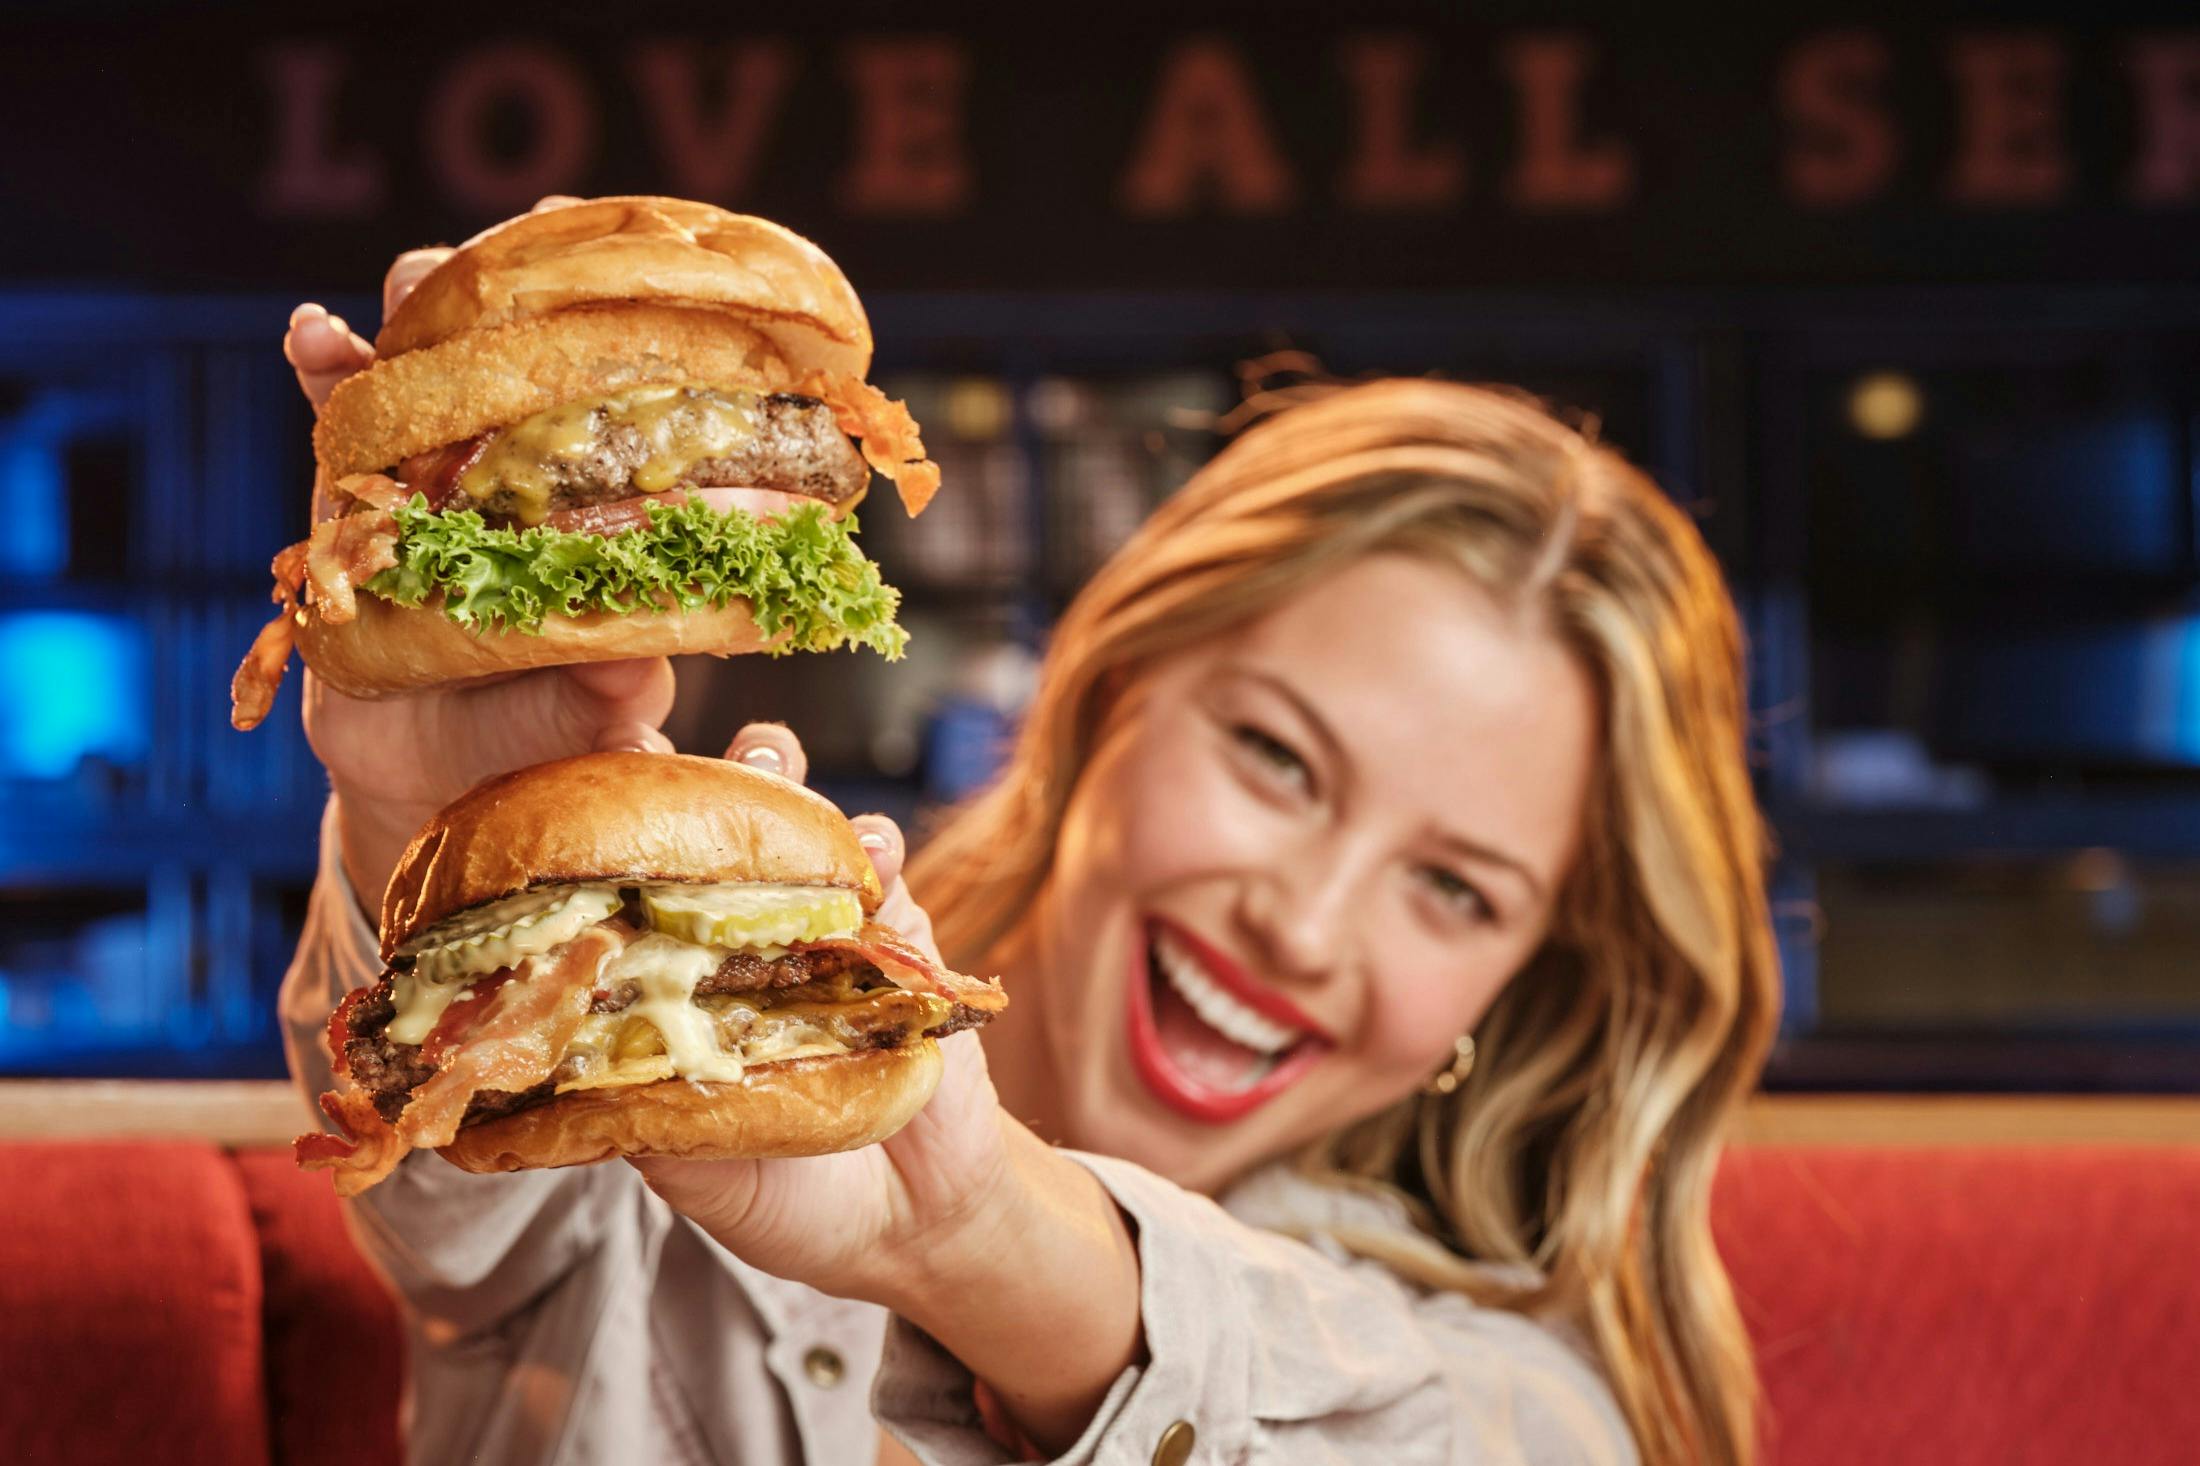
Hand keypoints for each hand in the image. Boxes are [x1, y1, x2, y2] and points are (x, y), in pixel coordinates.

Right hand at [284, 203, 673, 906]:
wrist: (438, 774)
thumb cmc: (546, 737)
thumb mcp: (588, 726)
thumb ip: (607, 700)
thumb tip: (632, 674)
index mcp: (609, 505)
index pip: (632, 397)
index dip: (638, 329)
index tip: (649, 277)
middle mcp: (529, 466)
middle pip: (530, 346)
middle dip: (527, 286)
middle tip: (530, 247)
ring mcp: (439, 467)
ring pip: (431, 358)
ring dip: (424, 312)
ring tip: (416, 296)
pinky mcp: (354, 490)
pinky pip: (335, 415)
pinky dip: (324, 368)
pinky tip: (313, 338)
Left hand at [632, 725, 1144, 1452]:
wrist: (907, 1224)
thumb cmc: (783, 1195)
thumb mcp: (694, 1172)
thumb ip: (648, 1121)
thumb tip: (567, 1084)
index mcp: (680, 984)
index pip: (634, 895)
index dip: (603, 841)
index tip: (562, 793)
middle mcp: (747, 943)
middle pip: (716, 839)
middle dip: (689, 781)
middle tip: (660, 743)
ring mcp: (827, 934)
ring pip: (803, 836)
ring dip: (787, 787)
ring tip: (767, 759)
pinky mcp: (906, 945)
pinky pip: (891, 884)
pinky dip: (879, 855)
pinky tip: (869, 845)